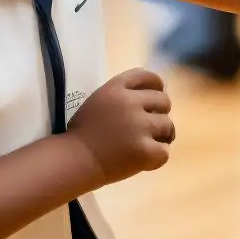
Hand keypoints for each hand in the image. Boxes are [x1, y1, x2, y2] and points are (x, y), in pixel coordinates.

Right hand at [67, 68, 174, 183]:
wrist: (72, 162)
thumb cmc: (83, 135)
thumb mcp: (99, 102)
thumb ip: (123, 95)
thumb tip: (157, 93)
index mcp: (115, 88)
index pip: (147, 76)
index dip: (157, 85)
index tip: (158, 94)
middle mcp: (130, 103)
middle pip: (164, 101)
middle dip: (160, 113)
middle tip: (148, 127)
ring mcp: (139, 126)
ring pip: (168, 125)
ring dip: (161, 136)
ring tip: (145, 144)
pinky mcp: (144, 150)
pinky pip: (165, 151)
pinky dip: (157, 157)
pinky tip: (143, 160)